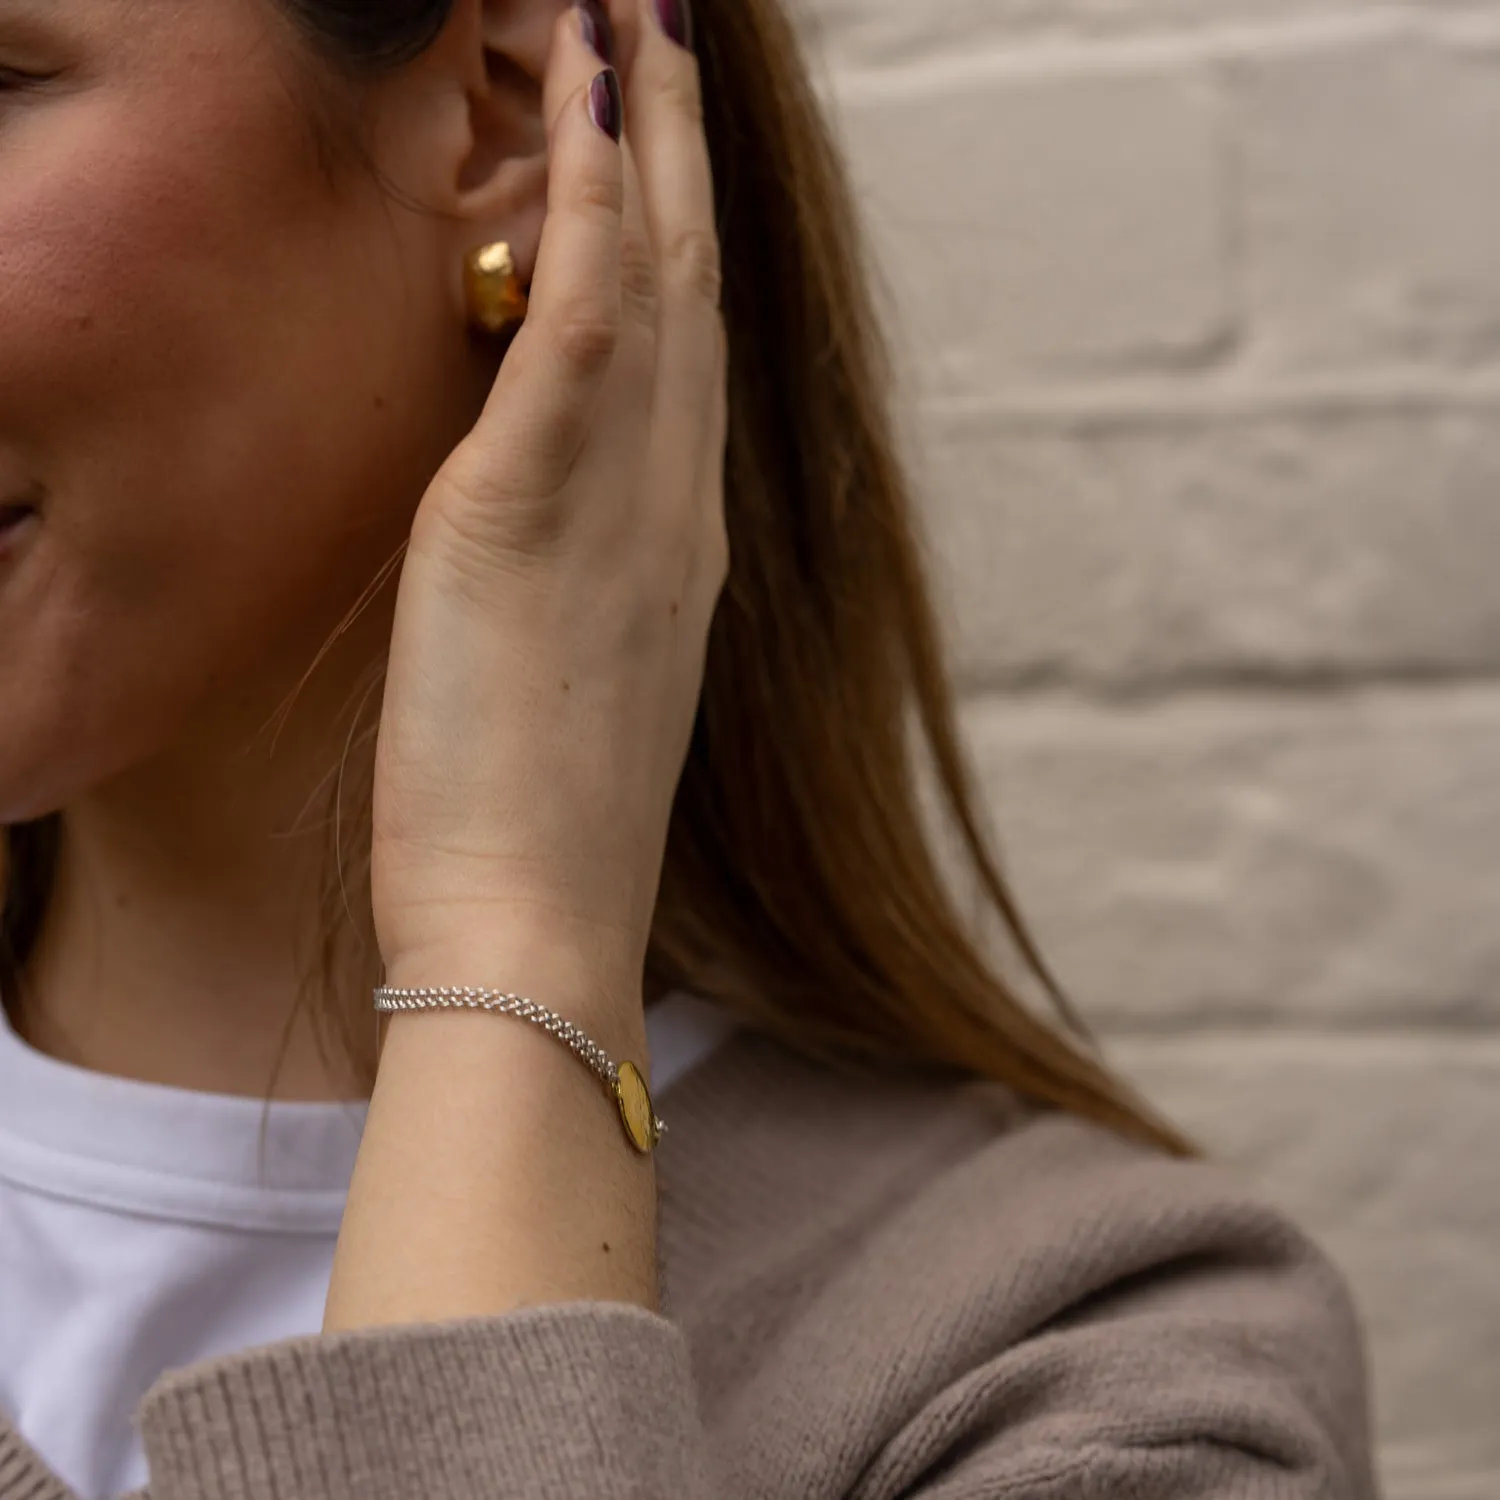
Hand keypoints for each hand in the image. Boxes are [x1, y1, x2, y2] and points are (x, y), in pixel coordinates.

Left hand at [370, 0, 727, 1002]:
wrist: (536, 926)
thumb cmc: (547, 829)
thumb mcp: (585, 684)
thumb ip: (590, 583)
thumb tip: (561, 529)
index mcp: (675, 544)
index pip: (688, 358)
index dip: (685, 238)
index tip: (671, 155)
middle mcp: (671, 500)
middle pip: (692, 285)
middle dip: (681, 146)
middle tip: (672, 29)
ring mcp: (619, 498)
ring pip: (649, 272)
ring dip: (641, 128)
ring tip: (635, 14)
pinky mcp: (530, 509)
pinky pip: (574, 320)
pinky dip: (582, 202)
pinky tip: (581, 99)